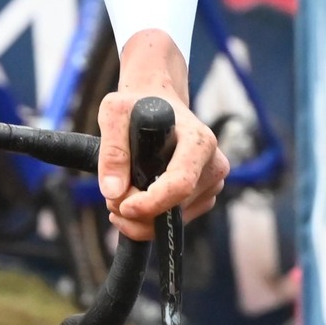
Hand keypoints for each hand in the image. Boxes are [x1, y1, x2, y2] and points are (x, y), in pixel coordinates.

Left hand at [95, 30, 224, 241]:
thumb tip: (113, 192)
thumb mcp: (115, 113)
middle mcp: (214, 164)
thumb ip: (112, 150)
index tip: (122, 206)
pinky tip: (136, 202)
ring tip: (120, 196)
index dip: (151, 203)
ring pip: (176, 218)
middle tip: (111, 201)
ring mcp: (212, 183)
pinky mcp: (205, 197)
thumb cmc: (138, 105)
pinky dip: (153, 220)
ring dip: (143, 219)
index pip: (181, 183)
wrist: (158, 104)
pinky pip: (178, 220)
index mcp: (199, 140)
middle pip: (176, 206)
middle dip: (139, 213)